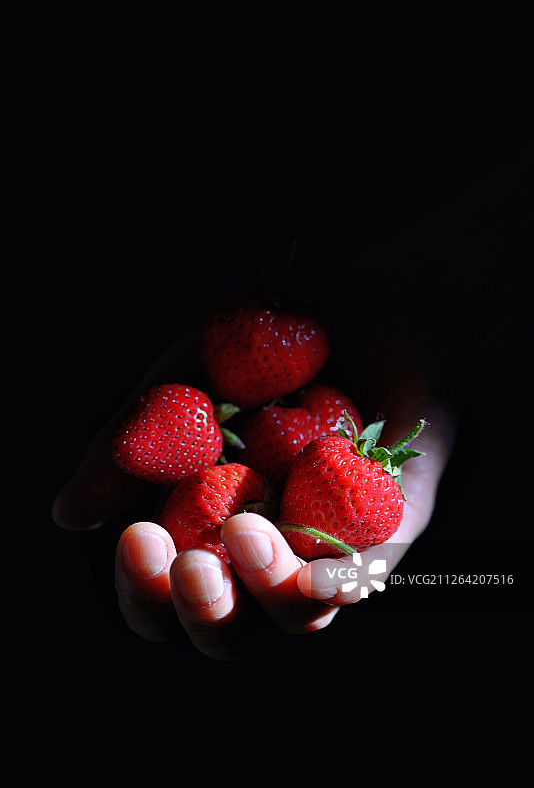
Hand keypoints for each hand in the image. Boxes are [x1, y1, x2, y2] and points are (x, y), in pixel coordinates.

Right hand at [52, 330, 453, 658]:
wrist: (364, 300)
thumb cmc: (268, 345)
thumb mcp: (181, 387)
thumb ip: (128, 450)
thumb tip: (68, 515)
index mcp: (211, 526)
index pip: (168, 592)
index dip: (143, 590)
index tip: (137, 539)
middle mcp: (269, 548)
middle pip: (228, 629)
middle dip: (199, 612)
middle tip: (187, 566)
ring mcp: (331, 543)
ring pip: (297, 616)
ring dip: (266, 594)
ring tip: (245, 531)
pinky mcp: (393, 524)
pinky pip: (368, 571)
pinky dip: (339, 580)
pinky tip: (314, 569)